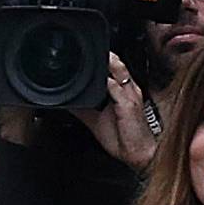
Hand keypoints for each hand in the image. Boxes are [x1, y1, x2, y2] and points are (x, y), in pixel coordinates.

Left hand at [73, 52, 156, 170]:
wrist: (137, 155)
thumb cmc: (123, 138)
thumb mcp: (96, 121)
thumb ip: (83, 110)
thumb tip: (66, 103)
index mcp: (122, 91)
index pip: (113, 69)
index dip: (102, 60)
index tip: (87, 54)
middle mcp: (128, 90)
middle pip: (117, 65)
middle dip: (105, 56)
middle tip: (89, 49)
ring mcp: (130, 96)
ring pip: (119, 71)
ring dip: (107, 63)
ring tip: (96, 56)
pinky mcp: (129, 105)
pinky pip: (118, 89)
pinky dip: (108, 82)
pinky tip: (100, 79)